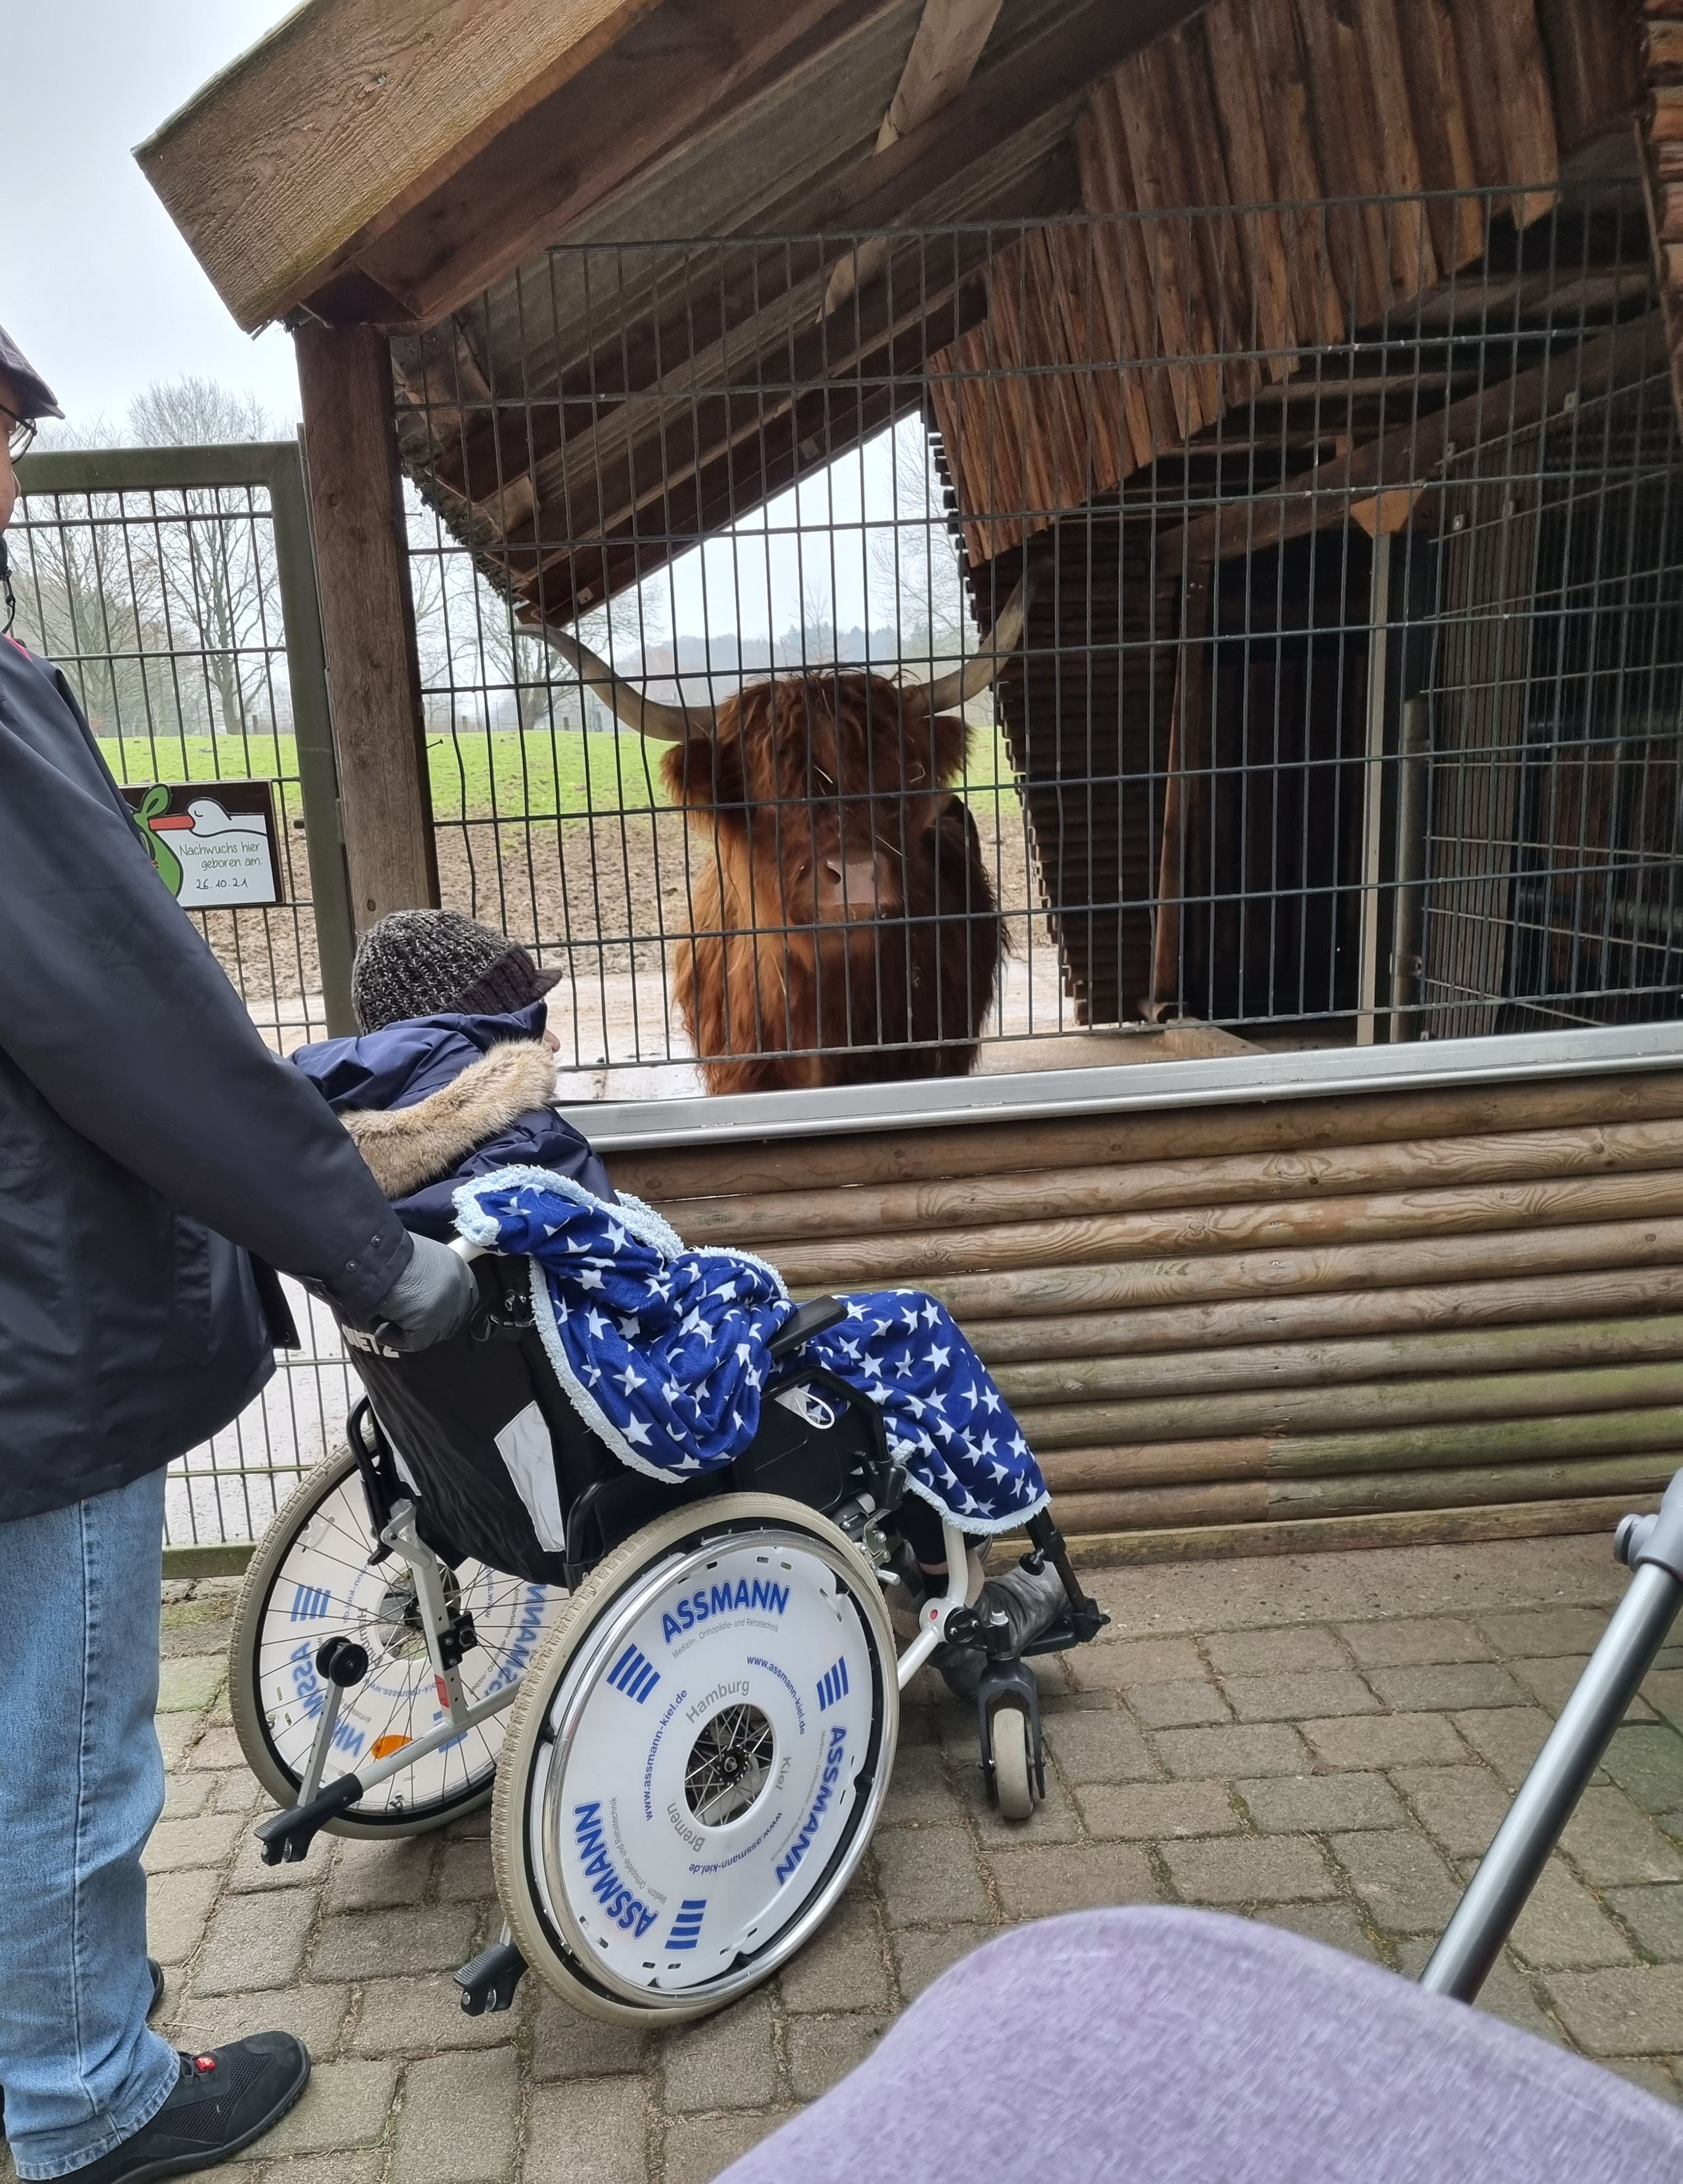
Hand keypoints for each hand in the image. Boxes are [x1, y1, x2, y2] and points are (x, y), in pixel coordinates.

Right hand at [368, 1233, 475, 1350]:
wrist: (372, 1256)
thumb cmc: (388, 1254)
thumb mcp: (422, 1257)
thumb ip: (432, 1276)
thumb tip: (426, 1295)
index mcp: (460, 1269)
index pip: (465, 1299)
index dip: (444, 1308)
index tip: (424, 1311)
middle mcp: (459, 1287)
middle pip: (450, 1319)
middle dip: (428, 1323)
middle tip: (402, 1318)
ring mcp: (447, 1307)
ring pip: (431, 1333)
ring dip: (407, 1330)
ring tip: (386, 1317)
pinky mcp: (430, 1323)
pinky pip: (414, 1342)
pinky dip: (394, 1338)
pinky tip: (380, 1326)